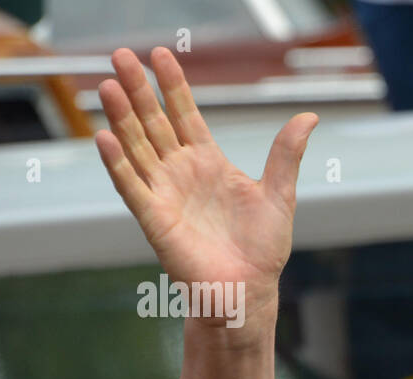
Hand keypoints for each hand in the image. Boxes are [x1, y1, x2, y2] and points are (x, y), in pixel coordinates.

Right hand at [93, 47, 318, 327]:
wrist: (250, 290)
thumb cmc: (262, 248)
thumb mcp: (279, 194)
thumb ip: (286, 155)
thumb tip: (308, 116)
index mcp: (209, 163)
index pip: (185, 115)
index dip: (172, 86)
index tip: (160, 54)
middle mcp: (181, 173)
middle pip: (154, 123)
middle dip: (138, 90)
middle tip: (121, 55)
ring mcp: (165, 194)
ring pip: (137, 148)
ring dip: (122, 118)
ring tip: (108, 85)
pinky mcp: (155, 219)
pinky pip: (131, 187)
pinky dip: (118, 164)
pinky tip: (104, 138)